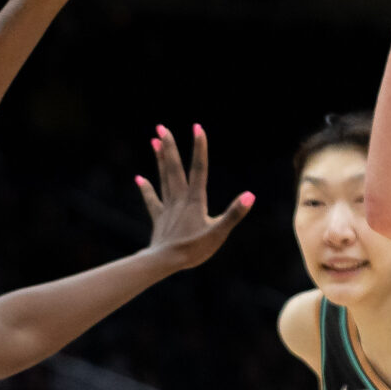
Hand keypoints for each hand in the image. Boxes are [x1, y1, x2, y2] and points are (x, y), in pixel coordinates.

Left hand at [138, 125, 252, 270]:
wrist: (166, 262)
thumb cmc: (194, 249)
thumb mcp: (219, 233)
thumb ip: (234, 213)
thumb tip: (250, 195)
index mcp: (195, 200)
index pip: (199, 169)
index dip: (199, 148)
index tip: (197, 127)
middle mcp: (180, 199)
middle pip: (174, 169)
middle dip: (169, 147)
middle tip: (161, 127)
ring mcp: (168, 208)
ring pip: (163, 178)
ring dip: (160, 160)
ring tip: (154, 141)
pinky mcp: (160, 218)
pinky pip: (152, 200)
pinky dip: (146, 188)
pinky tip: (139, 178)